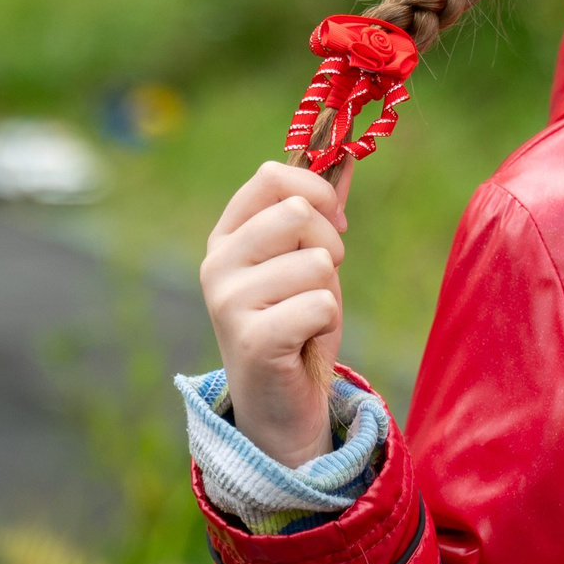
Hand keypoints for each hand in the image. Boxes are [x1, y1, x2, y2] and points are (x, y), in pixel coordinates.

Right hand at [201, 159, 351, 467]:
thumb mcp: (309, 259)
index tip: (334, 222)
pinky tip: (305, 344)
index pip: (270, 177)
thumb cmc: (296, 325)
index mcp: (227, 237)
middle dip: (330, 247)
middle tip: (316, 286)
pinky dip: (327, 324)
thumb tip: (346, 158)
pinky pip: (320, 304)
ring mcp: (228, 301)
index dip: (317, 191)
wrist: (280, 405)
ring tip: (306, 320)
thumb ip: (321, 212)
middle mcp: (217, 264)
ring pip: (317, 262)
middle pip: (298, 213)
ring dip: (329, 294)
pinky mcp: (251, 339)